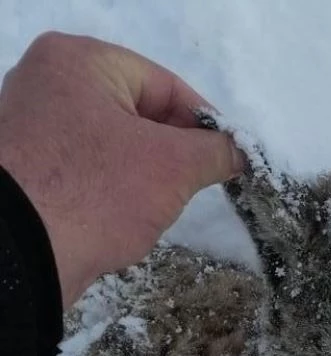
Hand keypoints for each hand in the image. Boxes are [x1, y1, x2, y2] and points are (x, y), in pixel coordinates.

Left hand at [0, 32, 242, 306]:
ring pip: (115, 147)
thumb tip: (240, 151)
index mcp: (78, 60)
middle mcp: (48, 83)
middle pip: (138, 115)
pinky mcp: (30, 171)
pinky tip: (122, 219)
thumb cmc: (97, 194)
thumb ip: (215, 151)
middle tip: (194, 187)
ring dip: (144, 179)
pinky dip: (114, 193)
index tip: (231, 158)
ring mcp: (34, 128)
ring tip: (154, 208)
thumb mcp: (172, 167)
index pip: (164, 85)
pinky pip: (89, 172)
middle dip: (171, 154)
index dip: (205, 124)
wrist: (23, 253)